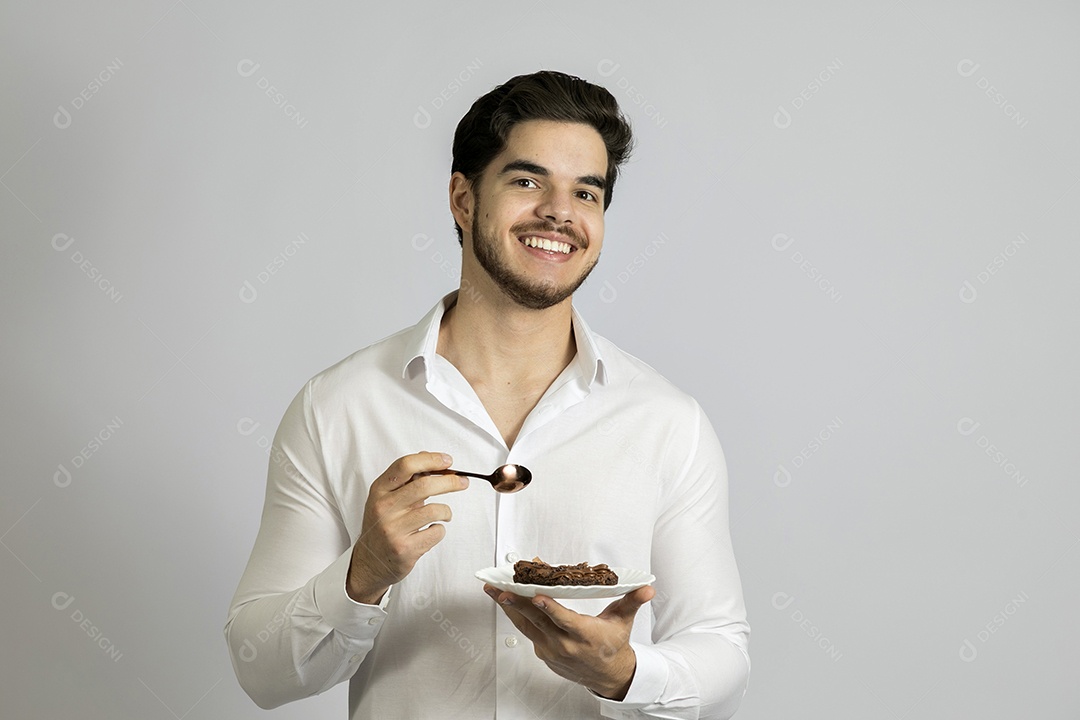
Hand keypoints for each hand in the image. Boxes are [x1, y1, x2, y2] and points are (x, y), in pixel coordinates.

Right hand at [346, 452, 467, 603]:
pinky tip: (431, 531)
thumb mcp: (386, 497)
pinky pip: (436, 532)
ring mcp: (393, 529)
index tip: (447, 461)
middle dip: (450, 482)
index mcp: (379, 490)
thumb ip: (407, 479)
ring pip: (435, 510)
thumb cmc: (381, 525)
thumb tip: (431, 459)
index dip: (431, 460)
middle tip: (462, 482)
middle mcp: (383, 507)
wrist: (369, 561)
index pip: (406, 465)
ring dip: (446, 511)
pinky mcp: (405, 549)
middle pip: (424, 485)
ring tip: (444, 514)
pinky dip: (440, 529)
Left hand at [484, 584, 654, 699]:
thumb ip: (632, 601)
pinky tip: (507, 601)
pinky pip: (527, 631)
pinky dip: (517, 615)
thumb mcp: (623, 621)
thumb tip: (648, 589)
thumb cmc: (612, 644)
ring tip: (493, 591)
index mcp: (584, 635)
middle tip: (501, 588)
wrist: (607, 675)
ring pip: (525, 626)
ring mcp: (550, 650)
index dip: (550, 608)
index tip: (536, 596)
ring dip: (508, 608)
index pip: (564, 620)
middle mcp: (564, 644)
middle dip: (517, 602)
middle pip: (537, 620)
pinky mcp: (542, 652)